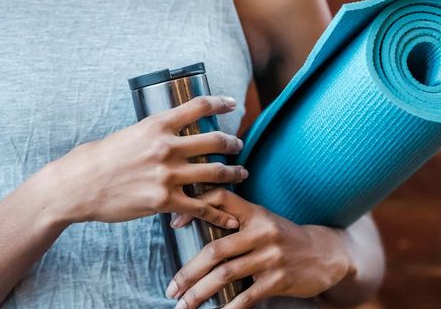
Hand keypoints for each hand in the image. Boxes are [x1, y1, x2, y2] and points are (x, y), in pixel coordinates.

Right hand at [55, 95, 248, 228]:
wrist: (80, 184)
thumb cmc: (100, 157)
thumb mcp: (130, 133)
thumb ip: (154, 133)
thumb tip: (170, 132)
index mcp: (157, 124)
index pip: (198, 106)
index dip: (219, 102)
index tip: (231, 103)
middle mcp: (167, 146)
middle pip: (214, 140)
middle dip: (232, 143)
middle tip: (238, 145)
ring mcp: (167, 175)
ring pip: (215, 172)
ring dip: (233, 173)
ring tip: (241, 174)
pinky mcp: (164, 201)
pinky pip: (201, 206)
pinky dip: (219, 213)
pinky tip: (229, 218)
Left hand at [166, 188, 352, 308]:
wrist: (325, 253)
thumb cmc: (283, 236)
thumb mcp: (261, 218)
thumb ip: (234, 218)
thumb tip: (194, 221)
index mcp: (253, 211)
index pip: (219, 199)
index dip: (195, 209)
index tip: (173, 225)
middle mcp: (260, 231)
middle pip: (215, 250)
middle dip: (189, 271)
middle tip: (171, 288)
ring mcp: (270, 256)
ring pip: (225, 274)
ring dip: (200, 293)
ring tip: (183, 305)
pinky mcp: (278, 279)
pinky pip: (247, 296)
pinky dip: (229, 308)